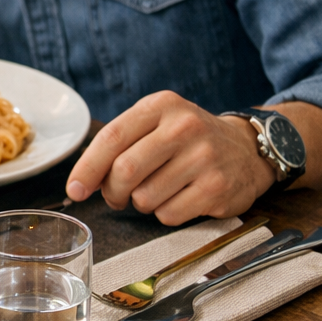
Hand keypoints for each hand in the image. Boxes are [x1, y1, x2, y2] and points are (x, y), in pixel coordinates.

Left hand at [65, 91, 275, 224]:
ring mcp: (204, 157)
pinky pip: (168, 214)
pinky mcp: (217, 187)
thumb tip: (81, 183)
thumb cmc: (186, 140)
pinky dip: (165, 214)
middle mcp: (185, 127)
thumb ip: (119, 145)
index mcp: (161, 106)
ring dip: (141, 203)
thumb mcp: (155, 124)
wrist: (247, 149)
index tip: (75, 190)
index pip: (112, 138)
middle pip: (125, 171)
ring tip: (157, 191)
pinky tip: (180, 198)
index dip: (87, 168)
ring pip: (144, 198)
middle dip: (111, 192)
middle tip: (116, 197)